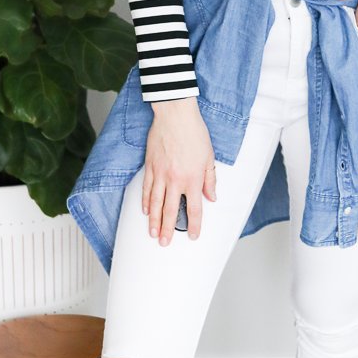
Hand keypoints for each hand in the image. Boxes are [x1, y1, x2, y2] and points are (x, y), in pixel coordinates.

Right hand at [142, 97, 216, 244]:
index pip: (195, 209)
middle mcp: (175, 180)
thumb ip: (210, 179)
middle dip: (169, 230)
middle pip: (171, 211)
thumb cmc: (194, 133)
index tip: (193, 236)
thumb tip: (211, 196)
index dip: (194, 225)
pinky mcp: (150, 167)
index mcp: (193, 179)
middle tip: (165, 242)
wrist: (175, 115)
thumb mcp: (209, 157)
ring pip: (156, 204)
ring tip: (153, 233)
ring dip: (154, 221)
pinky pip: (147, 189)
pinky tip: (146, 211)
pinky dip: (146, 202)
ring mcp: (160, 174)